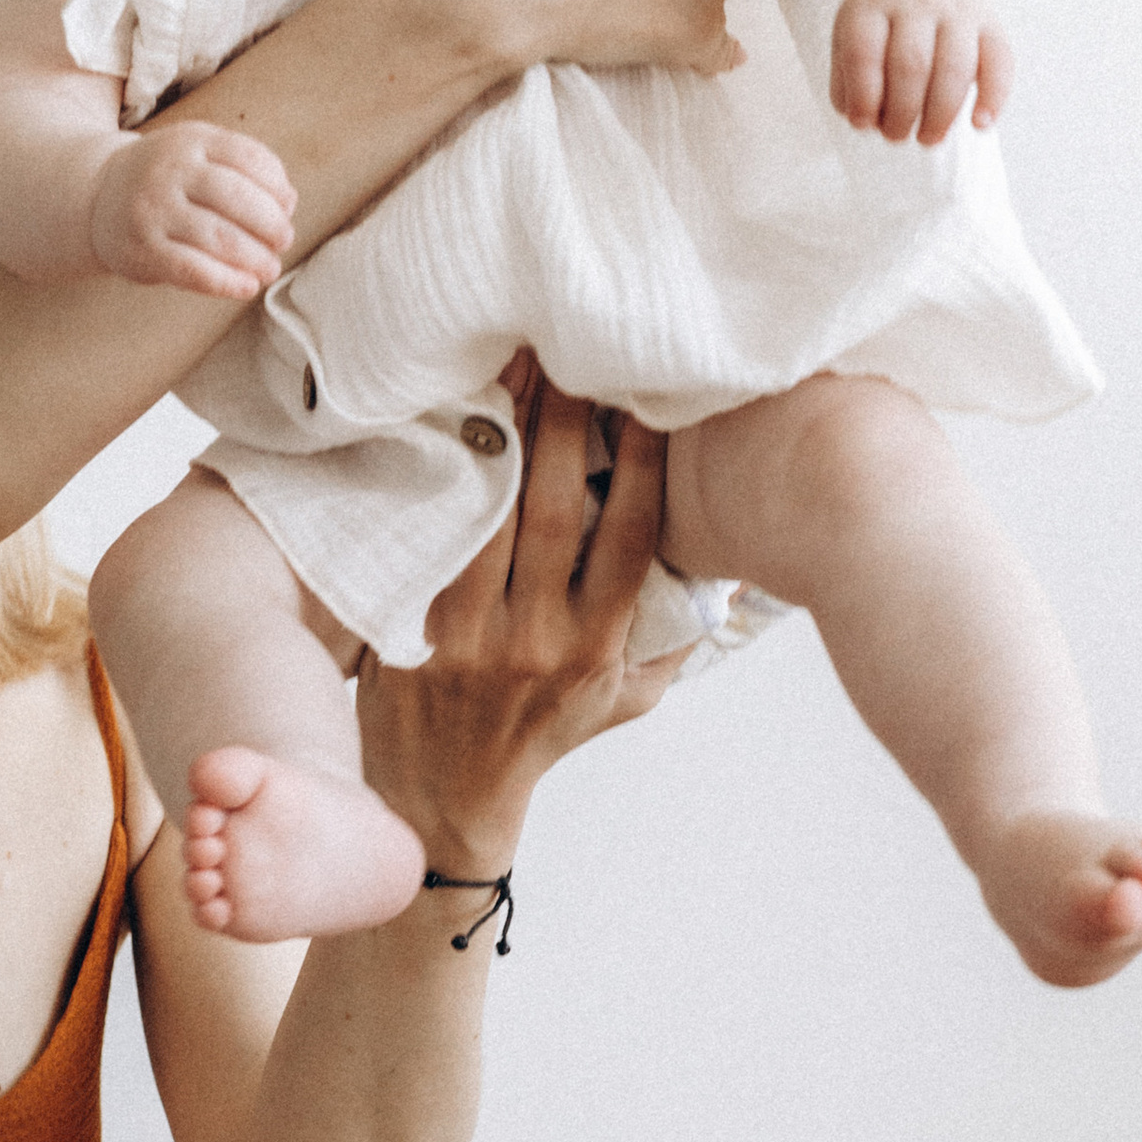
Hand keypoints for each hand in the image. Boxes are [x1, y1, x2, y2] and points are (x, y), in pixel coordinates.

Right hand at [89, 121, 296, 297]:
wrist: (97, 197)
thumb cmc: (166, 180)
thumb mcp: (198, 155)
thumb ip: (243, 169)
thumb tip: (289, 200)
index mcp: (190, 140)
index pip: (247, 157)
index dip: (276, 185)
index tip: (288, 206)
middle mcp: (169, 171)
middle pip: (237, 197)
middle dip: (271, 224)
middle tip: (284, 240)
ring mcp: (154, 210)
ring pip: (220, 237)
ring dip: (256, 257)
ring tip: (271, 267)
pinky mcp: (143, 250)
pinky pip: (194, 270)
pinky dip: (228, 282)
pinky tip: (247, 287)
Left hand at [354, 358, 683, 870]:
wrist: (443, 799)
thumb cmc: (545, 733)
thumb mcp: (628, 699)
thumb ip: (673, 637)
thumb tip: (726, 569)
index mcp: (600, 647)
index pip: (633, 536)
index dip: (642, 460)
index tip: (647, 393)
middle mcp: (541, 641)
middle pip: (557, 508)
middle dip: (564, 421)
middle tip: (565, 342)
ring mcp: (471, 636)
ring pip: (492, 514)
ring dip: (501, 431)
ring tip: (509, 358)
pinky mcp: (415, 630)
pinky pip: (436, 539)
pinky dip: (446, 479)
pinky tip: (450, 421)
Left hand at [829, 0, 1014, 141]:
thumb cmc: (881, 22)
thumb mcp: (849, 36)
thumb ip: (849, 79)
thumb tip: (864, 120)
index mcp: (871, 5)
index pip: (864, 53)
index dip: (862, 96)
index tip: (862, 124)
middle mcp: (917, 2)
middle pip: (912, 64)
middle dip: (902, 112)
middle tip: (896, 137)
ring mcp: (957, 11)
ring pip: (955, 67)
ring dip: (941, 114)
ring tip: (928, 139)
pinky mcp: (990, 24)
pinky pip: (999, 61)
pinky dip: (993, 97)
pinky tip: (979, 124)